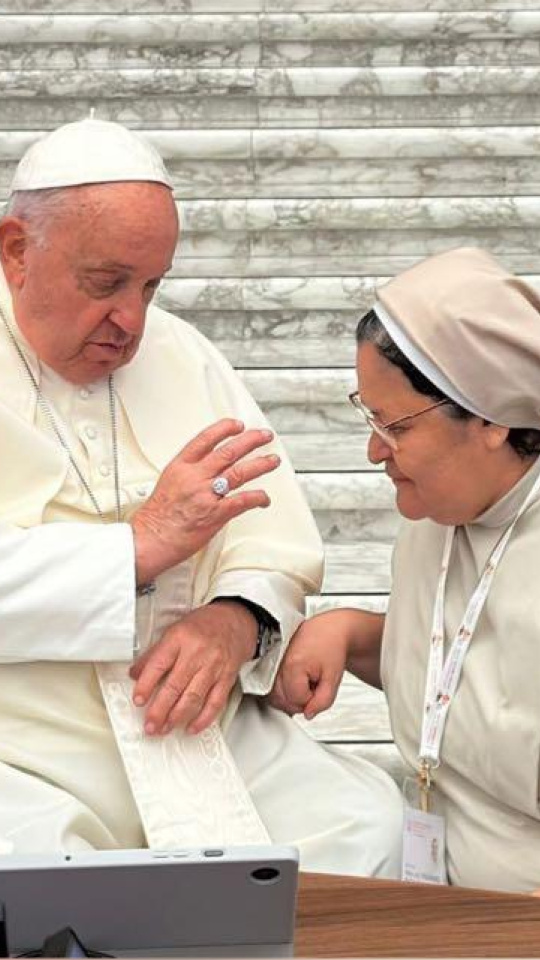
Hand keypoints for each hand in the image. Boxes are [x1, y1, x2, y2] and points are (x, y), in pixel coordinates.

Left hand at [130, 601, 257, 735]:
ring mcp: (213, 666)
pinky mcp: (226, 678)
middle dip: (160, 710)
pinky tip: (192, 727)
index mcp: (180, 638)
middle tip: (150, 725)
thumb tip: (135, 674)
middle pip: (175, 686)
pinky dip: (203, 719)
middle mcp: (197, 653)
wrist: (235, 620)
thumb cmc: (204, 625)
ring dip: (177, 717)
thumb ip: (155, 653)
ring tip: (165, 728)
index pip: (159, 664)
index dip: (146, 685)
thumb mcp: (175, 630)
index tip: (138, 700)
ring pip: (193, 697)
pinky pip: (215, 702)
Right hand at [131, 419, 279, 585]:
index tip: (237, 425)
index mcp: (181, 467)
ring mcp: (206, 494)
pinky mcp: (216, 514)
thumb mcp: (167, 484)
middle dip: (251, 440)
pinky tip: (264, 498)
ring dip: (260, 464)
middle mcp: (195, 477)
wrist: (149, 540)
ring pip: (240, 472)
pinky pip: (243, 501)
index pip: (206, 439)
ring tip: (272, 460)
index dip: (224, 429)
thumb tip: (205, 474)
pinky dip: (257, 498)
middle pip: (228, 451)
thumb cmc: (155, 518)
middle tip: (264, 436)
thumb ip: (188, 475)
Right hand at [269, 615, 348, 719]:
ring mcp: (271, 662)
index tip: (318, 687)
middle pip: (280, 701)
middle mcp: (278, 663)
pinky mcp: (269, 662)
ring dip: (288, 697)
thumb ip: (323, 701)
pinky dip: (281, 690)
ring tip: (303, 683)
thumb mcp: (333, 679)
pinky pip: (270, 687)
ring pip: (272, 696)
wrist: (328, 630)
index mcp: (293, 666)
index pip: (296, 701)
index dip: (310, 700)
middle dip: (297, 701)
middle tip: (312, 687)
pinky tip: (293, 683)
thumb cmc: (331, 648)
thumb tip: (308, 715)